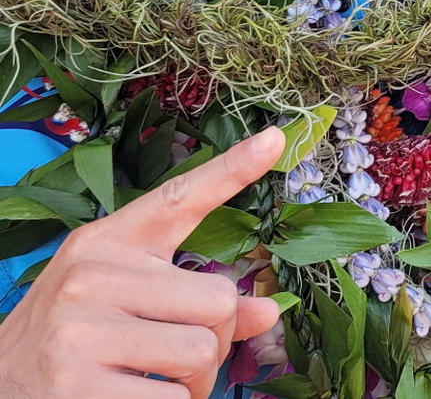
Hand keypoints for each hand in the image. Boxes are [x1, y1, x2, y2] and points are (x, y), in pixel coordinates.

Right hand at [0, 127, 284, 398]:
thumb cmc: (72, 342)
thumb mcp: (124, 303)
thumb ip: (192, 299)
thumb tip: (268, 311)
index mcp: (106, 243)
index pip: (178, 197)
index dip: (231, 169)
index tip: (275, 139)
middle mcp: (93, 276)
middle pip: (219, 301)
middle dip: (216, 341)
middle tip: (180, 360)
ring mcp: (81, 330)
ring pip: (201, 353)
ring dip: (194, 384)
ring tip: (154, 382)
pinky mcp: (77, 386)